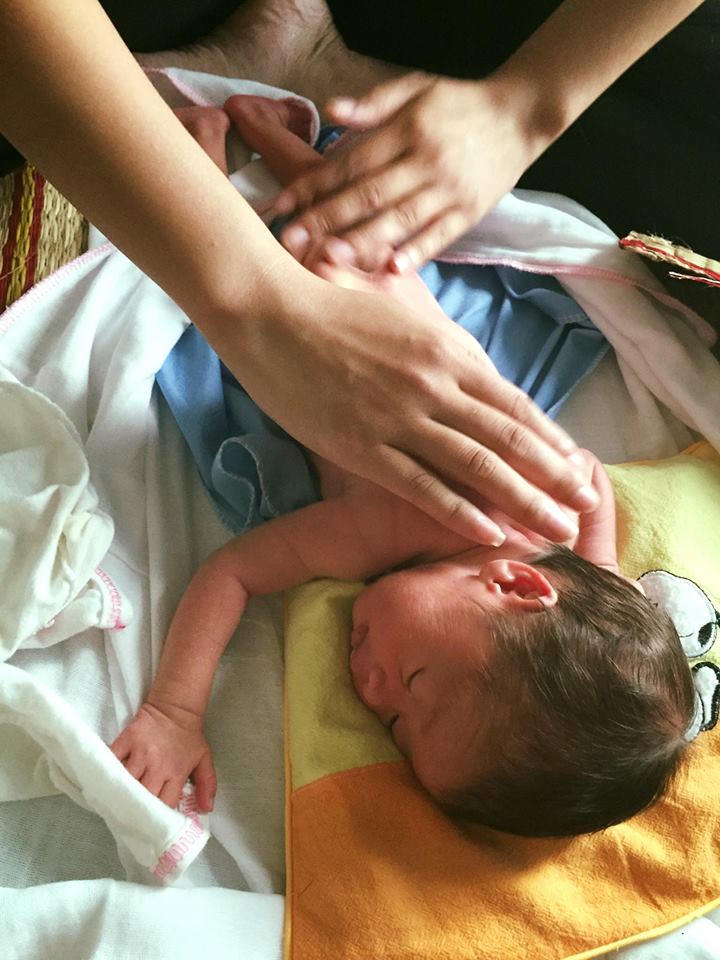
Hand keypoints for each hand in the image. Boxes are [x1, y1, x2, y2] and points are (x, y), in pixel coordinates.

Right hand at [110, 701, 216, 812]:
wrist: (175, 707)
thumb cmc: (189, 736)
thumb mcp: (204, 759)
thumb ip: (207, 784)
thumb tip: (206, 809)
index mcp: (176, 772)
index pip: (165, 803)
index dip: (158, 818)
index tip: (152, 826)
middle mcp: (157, 765)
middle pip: (143, 796)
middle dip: (137, 811)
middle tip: (130, 821)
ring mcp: (140, 753)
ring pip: (126, 782)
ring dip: (121, 795)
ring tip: (115, 808)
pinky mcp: (126, 740)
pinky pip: (112, 760)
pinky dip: (107, 772)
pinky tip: (104, 783)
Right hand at [234, 271, 597, 545]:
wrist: (273, 314)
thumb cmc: (337, 312)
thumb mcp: (406, 318)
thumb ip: (446, 351)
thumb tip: (483, 378)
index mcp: (447, 352)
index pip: (514, 404)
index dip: (551, 439)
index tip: (578, 468)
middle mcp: (435, 386)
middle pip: (508, 439)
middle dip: (553, 477)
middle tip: (585, 509)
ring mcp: (399, 418)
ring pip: (475, 466)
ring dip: (522, 501)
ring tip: (554, 530)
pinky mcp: (363, 446)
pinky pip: (420, 484)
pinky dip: (459, 510)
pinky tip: (488, 532)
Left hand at [273, 72, 543, 271]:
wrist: (521, 117)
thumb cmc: (459, 104)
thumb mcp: (417, 88)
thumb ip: (373, 103)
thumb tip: (329, 109)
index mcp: (408, 130)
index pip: (352, 162)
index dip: (314, 184)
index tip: (281, 205)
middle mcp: (426, 161)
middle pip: (369, 195)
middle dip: (326, 218)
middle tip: (291, 240)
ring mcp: (449, 190)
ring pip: (400, 220)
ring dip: (362, 241)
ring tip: (328, 258)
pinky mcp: (469, 213)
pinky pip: (438, 236)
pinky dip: (415, 253)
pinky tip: (390, 270)